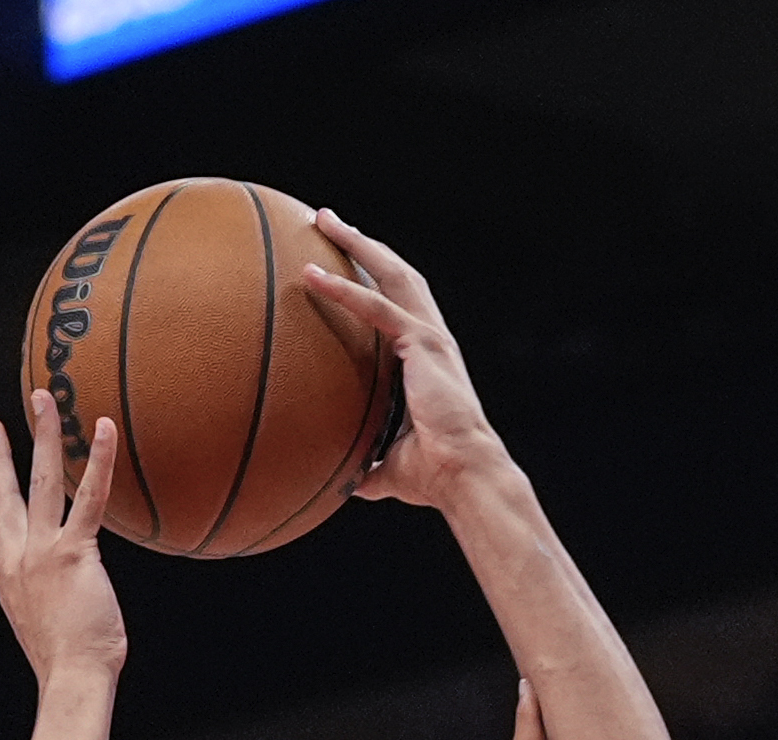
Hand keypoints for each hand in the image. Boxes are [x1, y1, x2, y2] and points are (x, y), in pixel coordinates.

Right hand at [0, 386, 123, 687]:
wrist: (71, 679)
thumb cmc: (71, 669)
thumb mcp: (50, 634)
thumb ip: (51, 610)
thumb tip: (62, 616)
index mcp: (8, 578)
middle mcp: (18, 558)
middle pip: (4, 495)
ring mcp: (42, 551)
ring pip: (42, 479)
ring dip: (42, 435)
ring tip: (43, 399)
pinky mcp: (73, 551)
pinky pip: (89, 497)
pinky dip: (98, 461)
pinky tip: (104, 429)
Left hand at [301, 210, 501, 507]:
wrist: (464, 476)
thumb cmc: (435, 476)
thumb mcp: (389, 467)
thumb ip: (367, 465)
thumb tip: (342, 483)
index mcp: (425, 358)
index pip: (396, 303)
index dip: (370, 277)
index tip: (341, 258)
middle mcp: (431, 338)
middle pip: (394, 273)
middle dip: (361, 242)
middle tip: (325, 220)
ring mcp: (430, 337)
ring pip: (390, 273)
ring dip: (356, 243)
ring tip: (322, 220)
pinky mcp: (423, 345)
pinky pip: (377, 308)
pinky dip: (345, 289)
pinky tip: (314, 275)